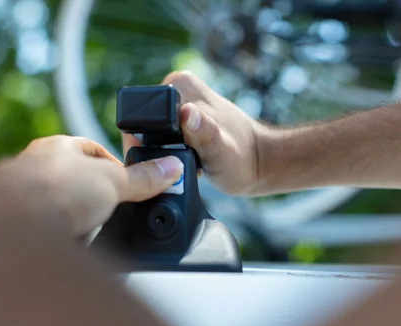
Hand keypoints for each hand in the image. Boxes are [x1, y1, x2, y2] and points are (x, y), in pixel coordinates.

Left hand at [18, 135, 182, 235]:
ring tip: (88, 233)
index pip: (89, 150)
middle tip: (110, 211)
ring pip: (50, 204)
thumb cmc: (57, 190)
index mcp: (55, 147)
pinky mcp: (8, 227)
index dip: (112, 166)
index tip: (126, 183)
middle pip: (68, 178)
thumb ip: (142, 178)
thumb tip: (172, 168)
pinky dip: (54, 236)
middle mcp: (30, 167)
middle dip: (90, 195)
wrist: (11, 227)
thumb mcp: (112, 182)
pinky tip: (65, 246)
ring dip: (70, 216)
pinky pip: (37, 229)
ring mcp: (15, 197)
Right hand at [121, 71, 265, 195]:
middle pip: (142, 125)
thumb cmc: (242, 160)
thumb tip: (187, 114)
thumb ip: (205, 133)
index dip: (145, 144)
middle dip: (152, 150)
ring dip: (159, 154)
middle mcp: (176, 87)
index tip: (165, 163)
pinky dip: (168, 152)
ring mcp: (178, 100)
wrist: (258, 162)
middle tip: (180, 164)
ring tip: (186, 162)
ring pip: (148, 133)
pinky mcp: (180, 114)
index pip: (142, 116)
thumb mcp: (222, 151)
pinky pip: (159, 136)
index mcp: (179, 86)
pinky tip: (185, 159)